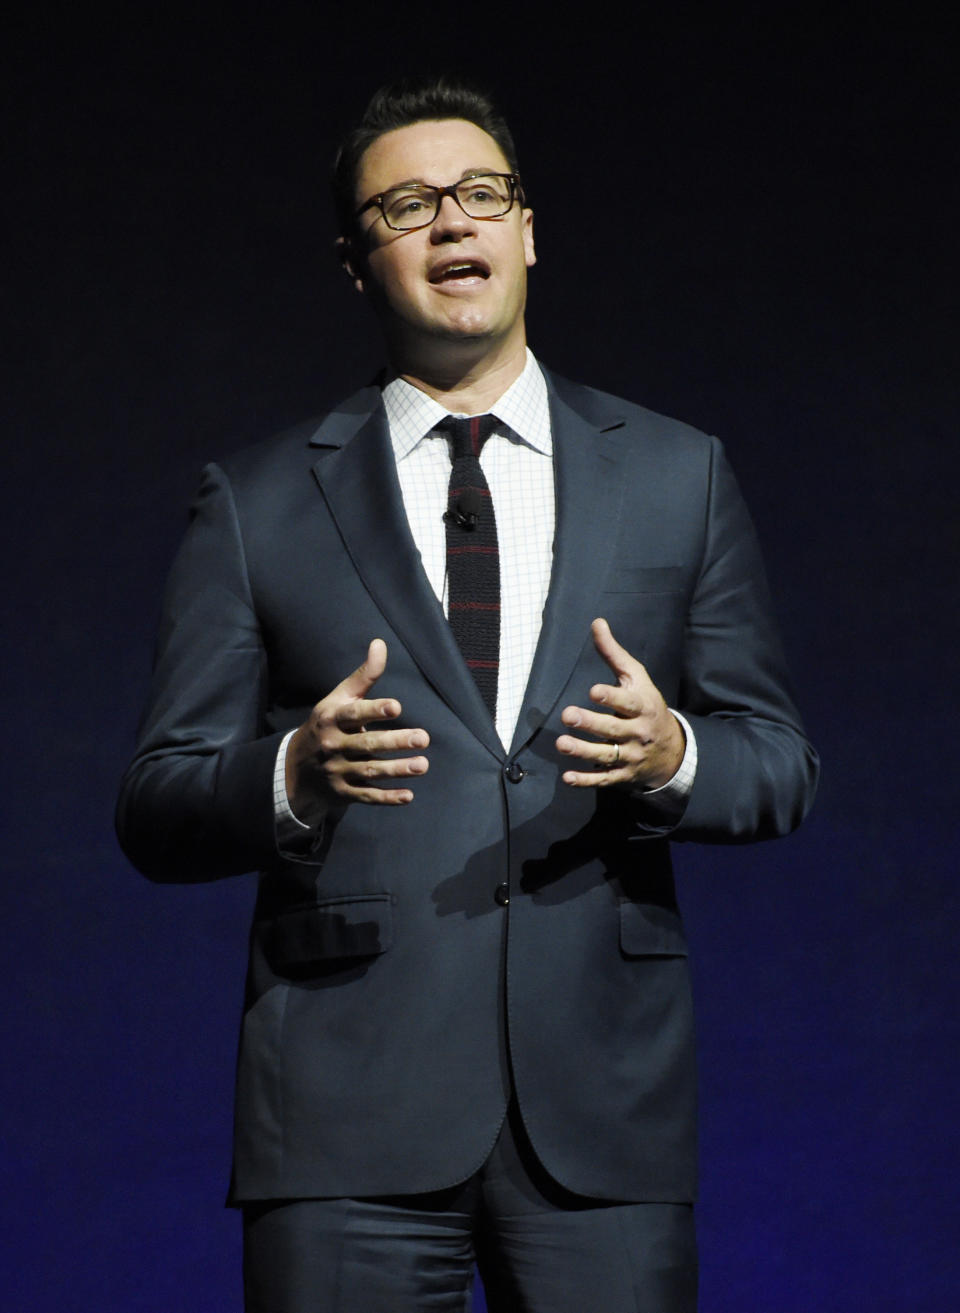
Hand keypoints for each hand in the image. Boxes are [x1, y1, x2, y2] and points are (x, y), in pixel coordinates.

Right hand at [286, 639, 428, 816]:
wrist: (296, 767)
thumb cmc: (327, 724)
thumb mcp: (338, 698)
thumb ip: (363, 676)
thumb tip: (380, 643)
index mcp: (331, 719)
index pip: (354, 714)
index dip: (374, 711)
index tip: (397, 707)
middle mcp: (333, 745)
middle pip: (366, 744)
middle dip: (394, 742)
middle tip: (423, 738)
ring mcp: (337, 771)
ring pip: (369, 772)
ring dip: (397, 770)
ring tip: (423, 765)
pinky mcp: (343, 793)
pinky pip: (366, 796)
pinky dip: (386, 798)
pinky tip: (408, 796)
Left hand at [556, 618, 684, 789]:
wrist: (672, 749)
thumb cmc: (647, 705)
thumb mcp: (637, 678)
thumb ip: (614, 654)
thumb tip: (596, 622)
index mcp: (642, 706)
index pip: (627, 703)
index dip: (611, 697)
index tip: (593, 691)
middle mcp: (638, 732)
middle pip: (613, 729)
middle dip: (590, 723)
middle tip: (568, 715)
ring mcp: (631, 756)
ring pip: (606, 755)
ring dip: (583, 751)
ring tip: (561, 743)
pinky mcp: (623, 775)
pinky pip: (604, 779)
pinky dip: (587, 780)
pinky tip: (568, 777)